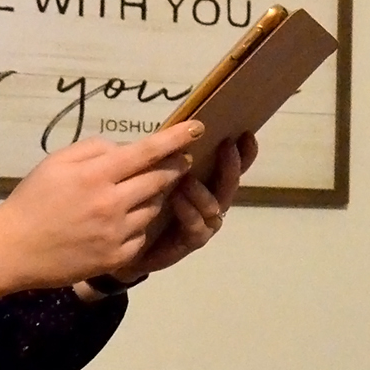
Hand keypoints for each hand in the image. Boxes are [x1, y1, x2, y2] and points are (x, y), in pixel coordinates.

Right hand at [0, 121, 200, 308]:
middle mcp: (112, 203)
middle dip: (175, 167)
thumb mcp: (56, 162)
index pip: (146, 152)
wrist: (13, 249)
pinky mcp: (117, 256)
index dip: (175, 138)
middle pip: (160, 180)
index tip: (198, 128)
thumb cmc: (33, 200)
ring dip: (156, 196)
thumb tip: (124, 149)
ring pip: (154, 207)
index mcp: (96, 175)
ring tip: (140, 192)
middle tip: (182, 160)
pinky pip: (143, 234)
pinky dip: (139, 224)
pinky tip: (124, 222)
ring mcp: (117, 233)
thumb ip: (93, 149)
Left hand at [101, 132, 256, 285]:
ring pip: (215, 207)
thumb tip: (172, 128)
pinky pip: (197, 228)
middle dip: (231, 166)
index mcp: (206, 181)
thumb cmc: (139, 200)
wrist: (123, 241)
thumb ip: (162, 154)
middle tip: (226, 147)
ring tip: (187, 179)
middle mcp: (211, 201)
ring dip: (203, 192)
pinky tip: (177, 200)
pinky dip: (189, 213)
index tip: (246, 133)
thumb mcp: (149, 170)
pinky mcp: (190, 241)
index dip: (244, 152)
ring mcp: (204, 223)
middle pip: (230, 184)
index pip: (232, 165)